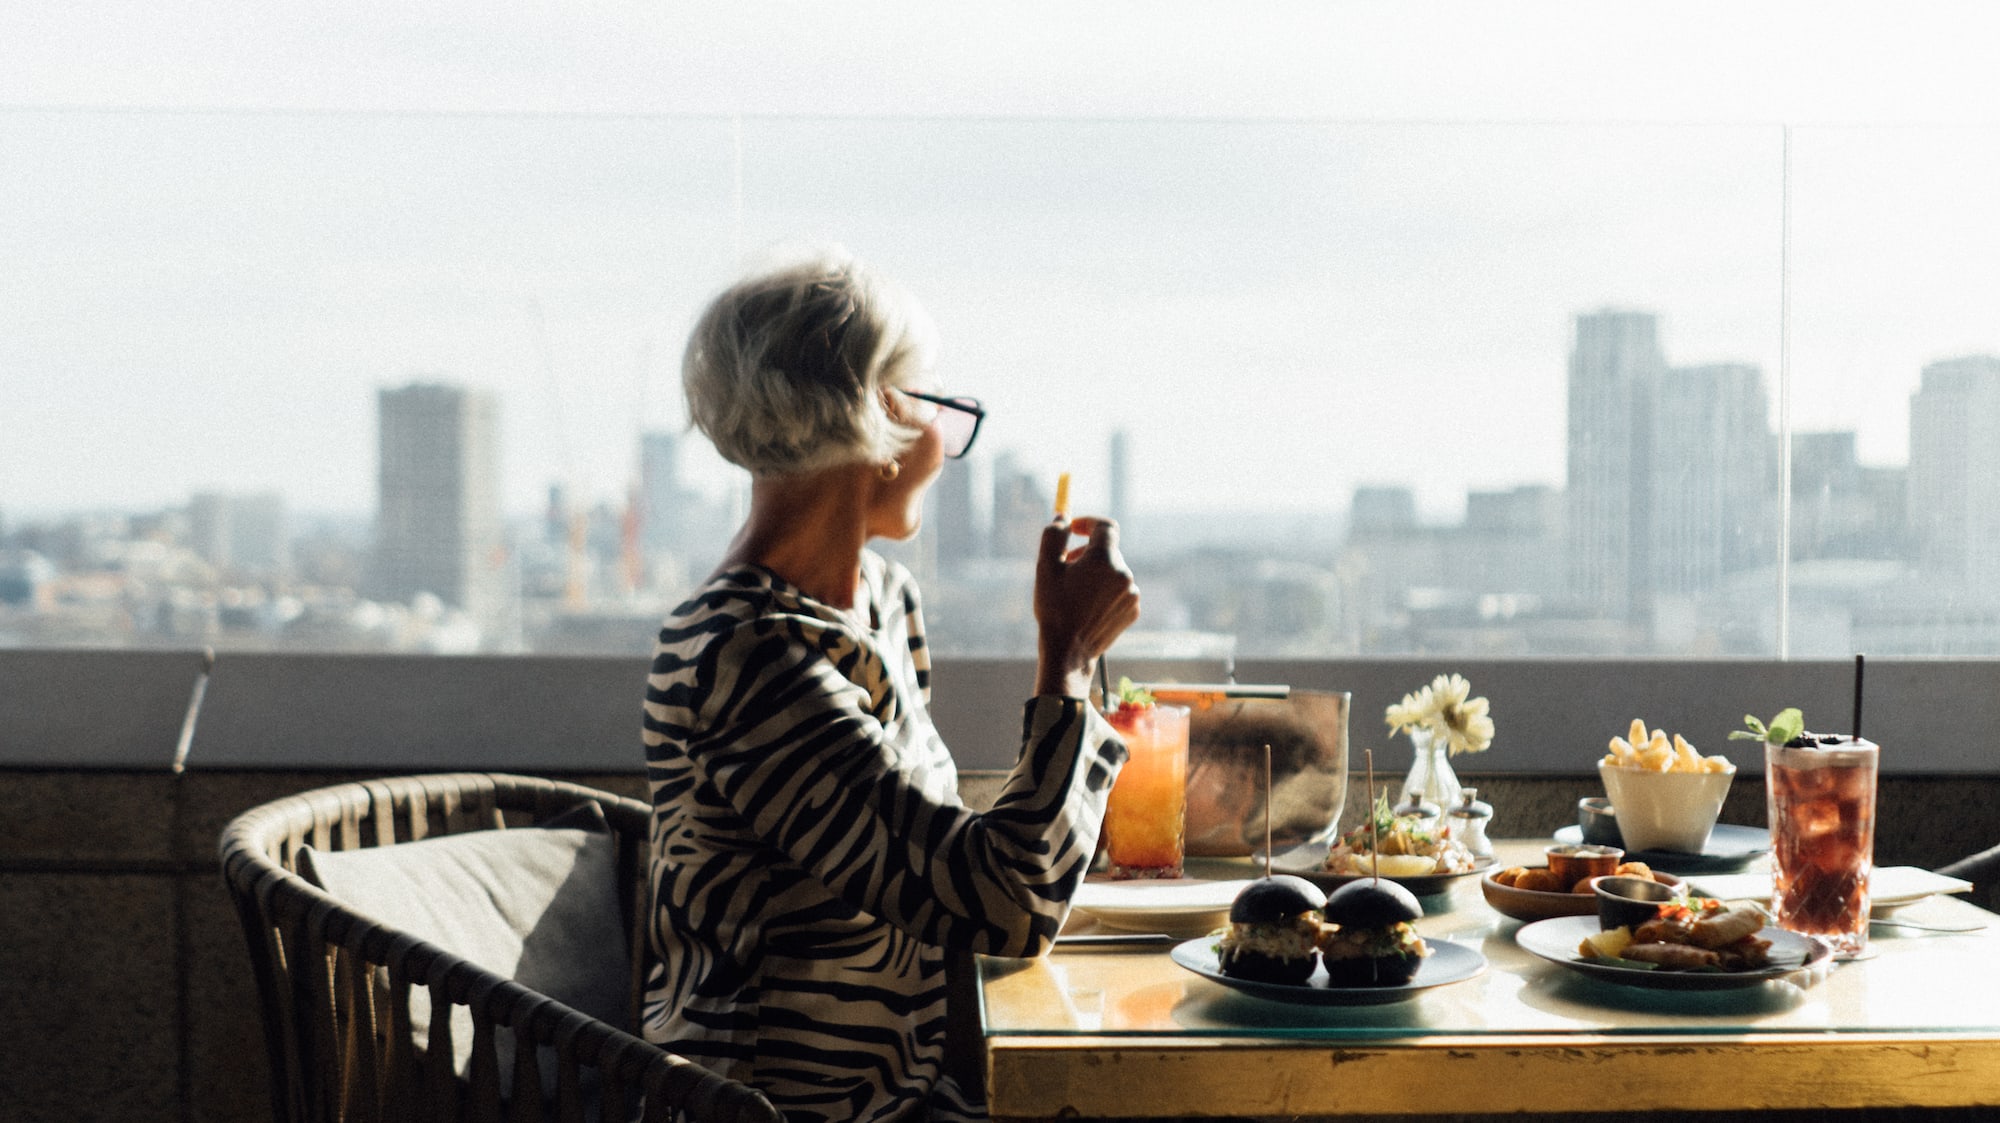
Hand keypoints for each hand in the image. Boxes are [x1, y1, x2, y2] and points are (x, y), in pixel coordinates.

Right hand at [1033, 516, 1140, 697]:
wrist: (1068, 653)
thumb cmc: (1054, 609)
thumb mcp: (1046, 567)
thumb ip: (1054, 536)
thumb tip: (1062, 517)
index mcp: (1105, 560)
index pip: (1105, 527)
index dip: (1087, 523)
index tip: (1072, 530)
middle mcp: (1125, 574)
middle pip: (1108, 550)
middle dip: (1086, 552)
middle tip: (1065, 565)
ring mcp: (1131, 594)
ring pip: (1112, 571)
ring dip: (1094, 573)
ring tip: (1073, 592)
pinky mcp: (1132, 612)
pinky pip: (1118, 590)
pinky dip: (1104, 591)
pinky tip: (1086, 607)